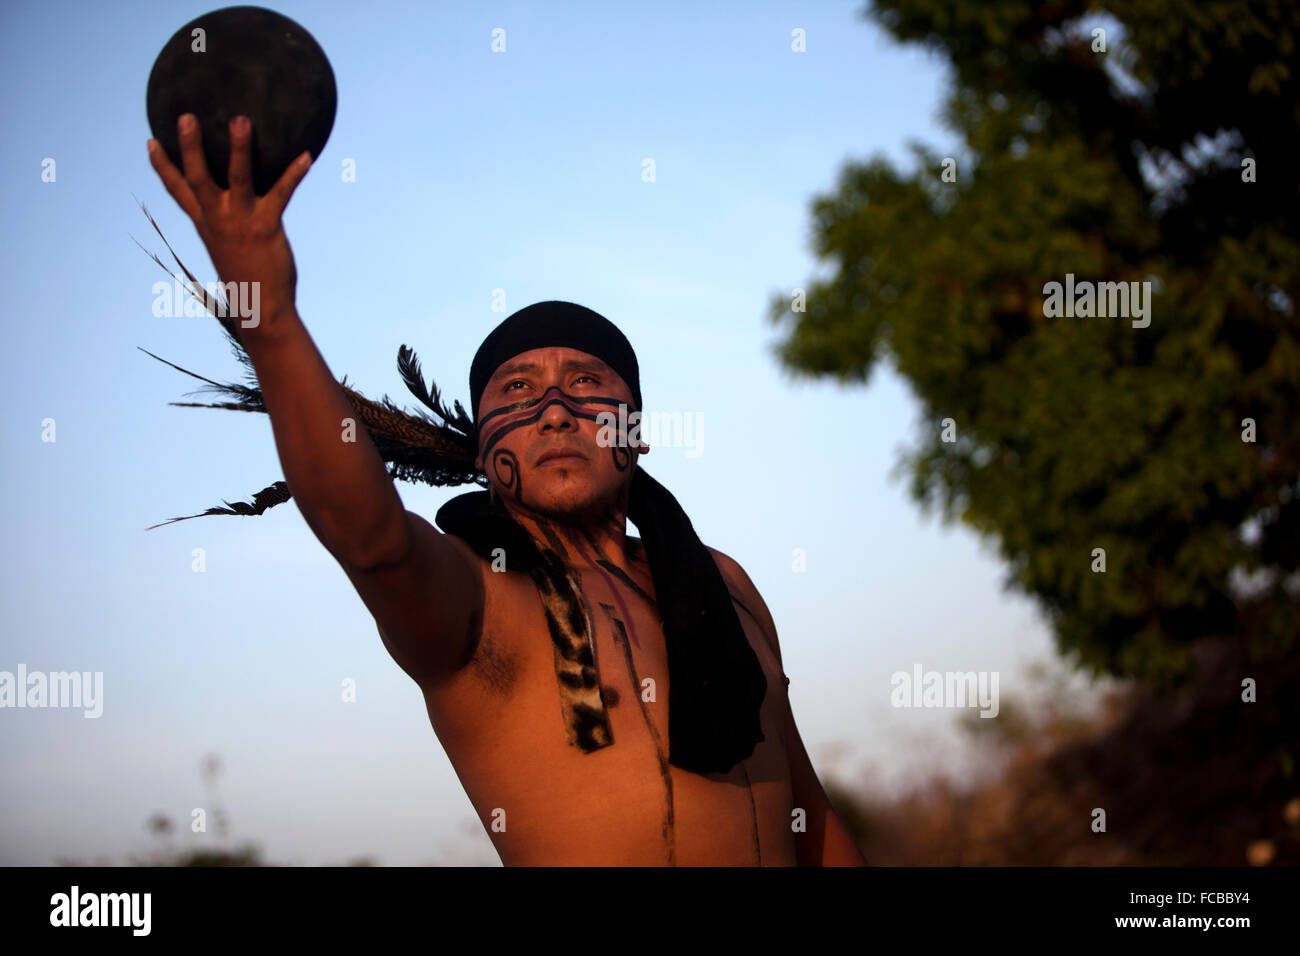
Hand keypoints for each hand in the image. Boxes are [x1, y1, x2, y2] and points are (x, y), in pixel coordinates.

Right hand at [147, 113, 311, 332]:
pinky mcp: (267, 226)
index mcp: (206, 224)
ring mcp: (241, 222)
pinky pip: (281, 194)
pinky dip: (294, 173)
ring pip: (237, 179)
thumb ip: (229, 226)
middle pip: (198, 178)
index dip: (162, 167)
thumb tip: (236, 211)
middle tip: (185, 116)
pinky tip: (307, 155)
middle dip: (189, 147)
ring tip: (240, 120)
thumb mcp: (231, 248)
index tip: (150, 141)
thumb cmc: (248, 278)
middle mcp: (218, 219)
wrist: (261, 310)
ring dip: (239, 149)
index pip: (177, 192)